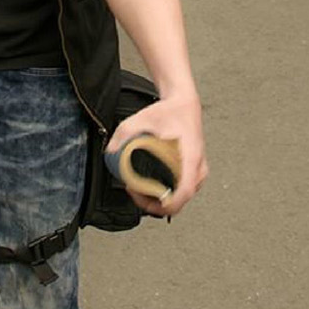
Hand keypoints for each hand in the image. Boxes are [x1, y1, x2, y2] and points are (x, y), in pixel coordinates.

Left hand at [106, 88, 206, 218]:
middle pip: (179, 201)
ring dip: (161, 199)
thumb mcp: (142, 119)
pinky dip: (167, 192)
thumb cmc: (170, 111)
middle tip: (135, 190)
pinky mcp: (195, 171)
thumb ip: (123, 134)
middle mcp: (198, 168)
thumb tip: (110, 151)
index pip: (184, 192)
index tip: (147, 201)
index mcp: (190, 158)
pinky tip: (153, 185)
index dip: (165, 204)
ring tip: (141, 188)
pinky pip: (182, 190)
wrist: (184, 103)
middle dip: (155, 202)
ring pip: (181, 198)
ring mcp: (198, 171)